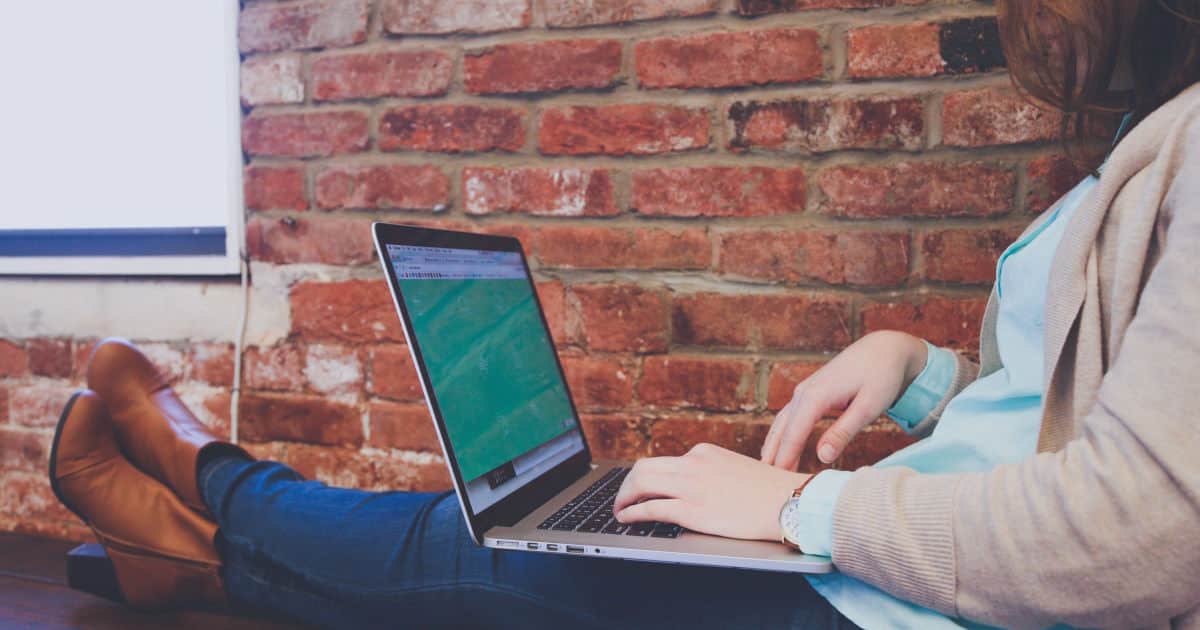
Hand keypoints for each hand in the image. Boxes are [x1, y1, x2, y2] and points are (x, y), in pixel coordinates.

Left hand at [613, 443, 808, 541]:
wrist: (789, 502)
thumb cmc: (768, 493)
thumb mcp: (733, 469)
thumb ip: (710, 473)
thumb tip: (693, 487)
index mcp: (703, 452)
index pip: (663, 461)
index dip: (646, 477)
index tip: (639, 487)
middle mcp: (692, 463)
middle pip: (643, 468)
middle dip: (626, 485)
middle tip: (621, 498)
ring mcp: (690, 486)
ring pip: (640, 484)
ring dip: (623, 497)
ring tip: (619, 510)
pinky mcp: (691, 510)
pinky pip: (649, 508)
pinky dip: (632, 512)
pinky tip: (626, 518)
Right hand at [761, 331, 927, 470]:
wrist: (884, 349)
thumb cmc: (881, 377)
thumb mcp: (868, 406)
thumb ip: (843, 431)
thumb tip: (822, 457)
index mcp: (815, 396)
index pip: (793, 434)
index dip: (784, 458)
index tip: (775, 481)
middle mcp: (804, 393)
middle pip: (781, 429)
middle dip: (773, 456)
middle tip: (764, 485)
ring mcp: (804, 391)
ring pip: (782, 423)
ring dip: (774, 446)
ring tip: (767, 472)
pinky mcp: (810, 393)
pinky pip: (789, 418)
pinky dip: (782, 435)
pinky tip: (781, 449)